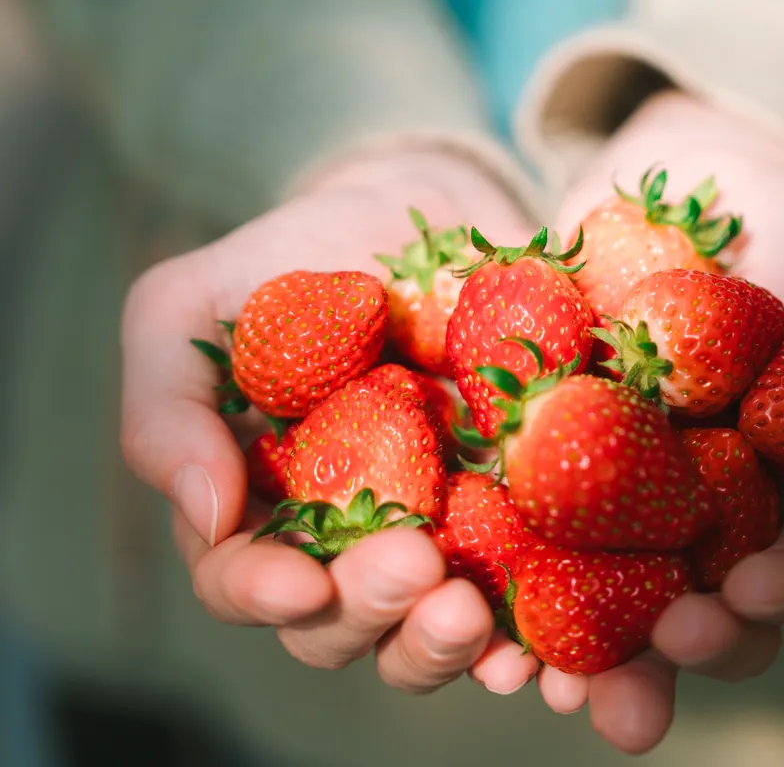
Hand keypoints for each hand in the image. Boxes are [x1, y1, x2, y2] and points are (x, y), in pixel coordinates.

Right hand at [120, 149, 540, 694]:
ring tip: (473, 612)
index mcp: (260, 504)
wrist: (425, 212)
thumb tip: (207, 514)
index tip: (300, 585)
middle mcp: (345, 540)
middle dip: (369, 612)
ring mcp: (435, 538)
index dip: (261, 594)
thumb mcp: (191, 306)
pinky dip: (530, 641)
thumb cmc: (298, 261)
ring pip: (425, 633)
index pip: (242, 579)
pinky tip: (537, 651)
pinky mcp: (515, 520)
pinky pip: (523, 600)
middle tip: (414, 565)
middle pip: (341, 626)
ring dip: (445, 644)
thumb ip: (165, 403)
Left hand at [540, 92, 783, 752]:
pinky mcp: (545, 452)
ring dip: (582, 650)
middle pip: (696, 612)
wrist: (701, 171)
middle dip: (678, 649)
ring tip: (552, 680)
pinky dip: (502, 567)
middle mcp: (706, 519)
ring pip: (603, 594)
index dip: (780, 599)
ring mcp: (619, 491)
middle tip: (658, 650)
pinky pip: (520, 520)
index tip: (748, 590)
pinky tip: (481, 602)